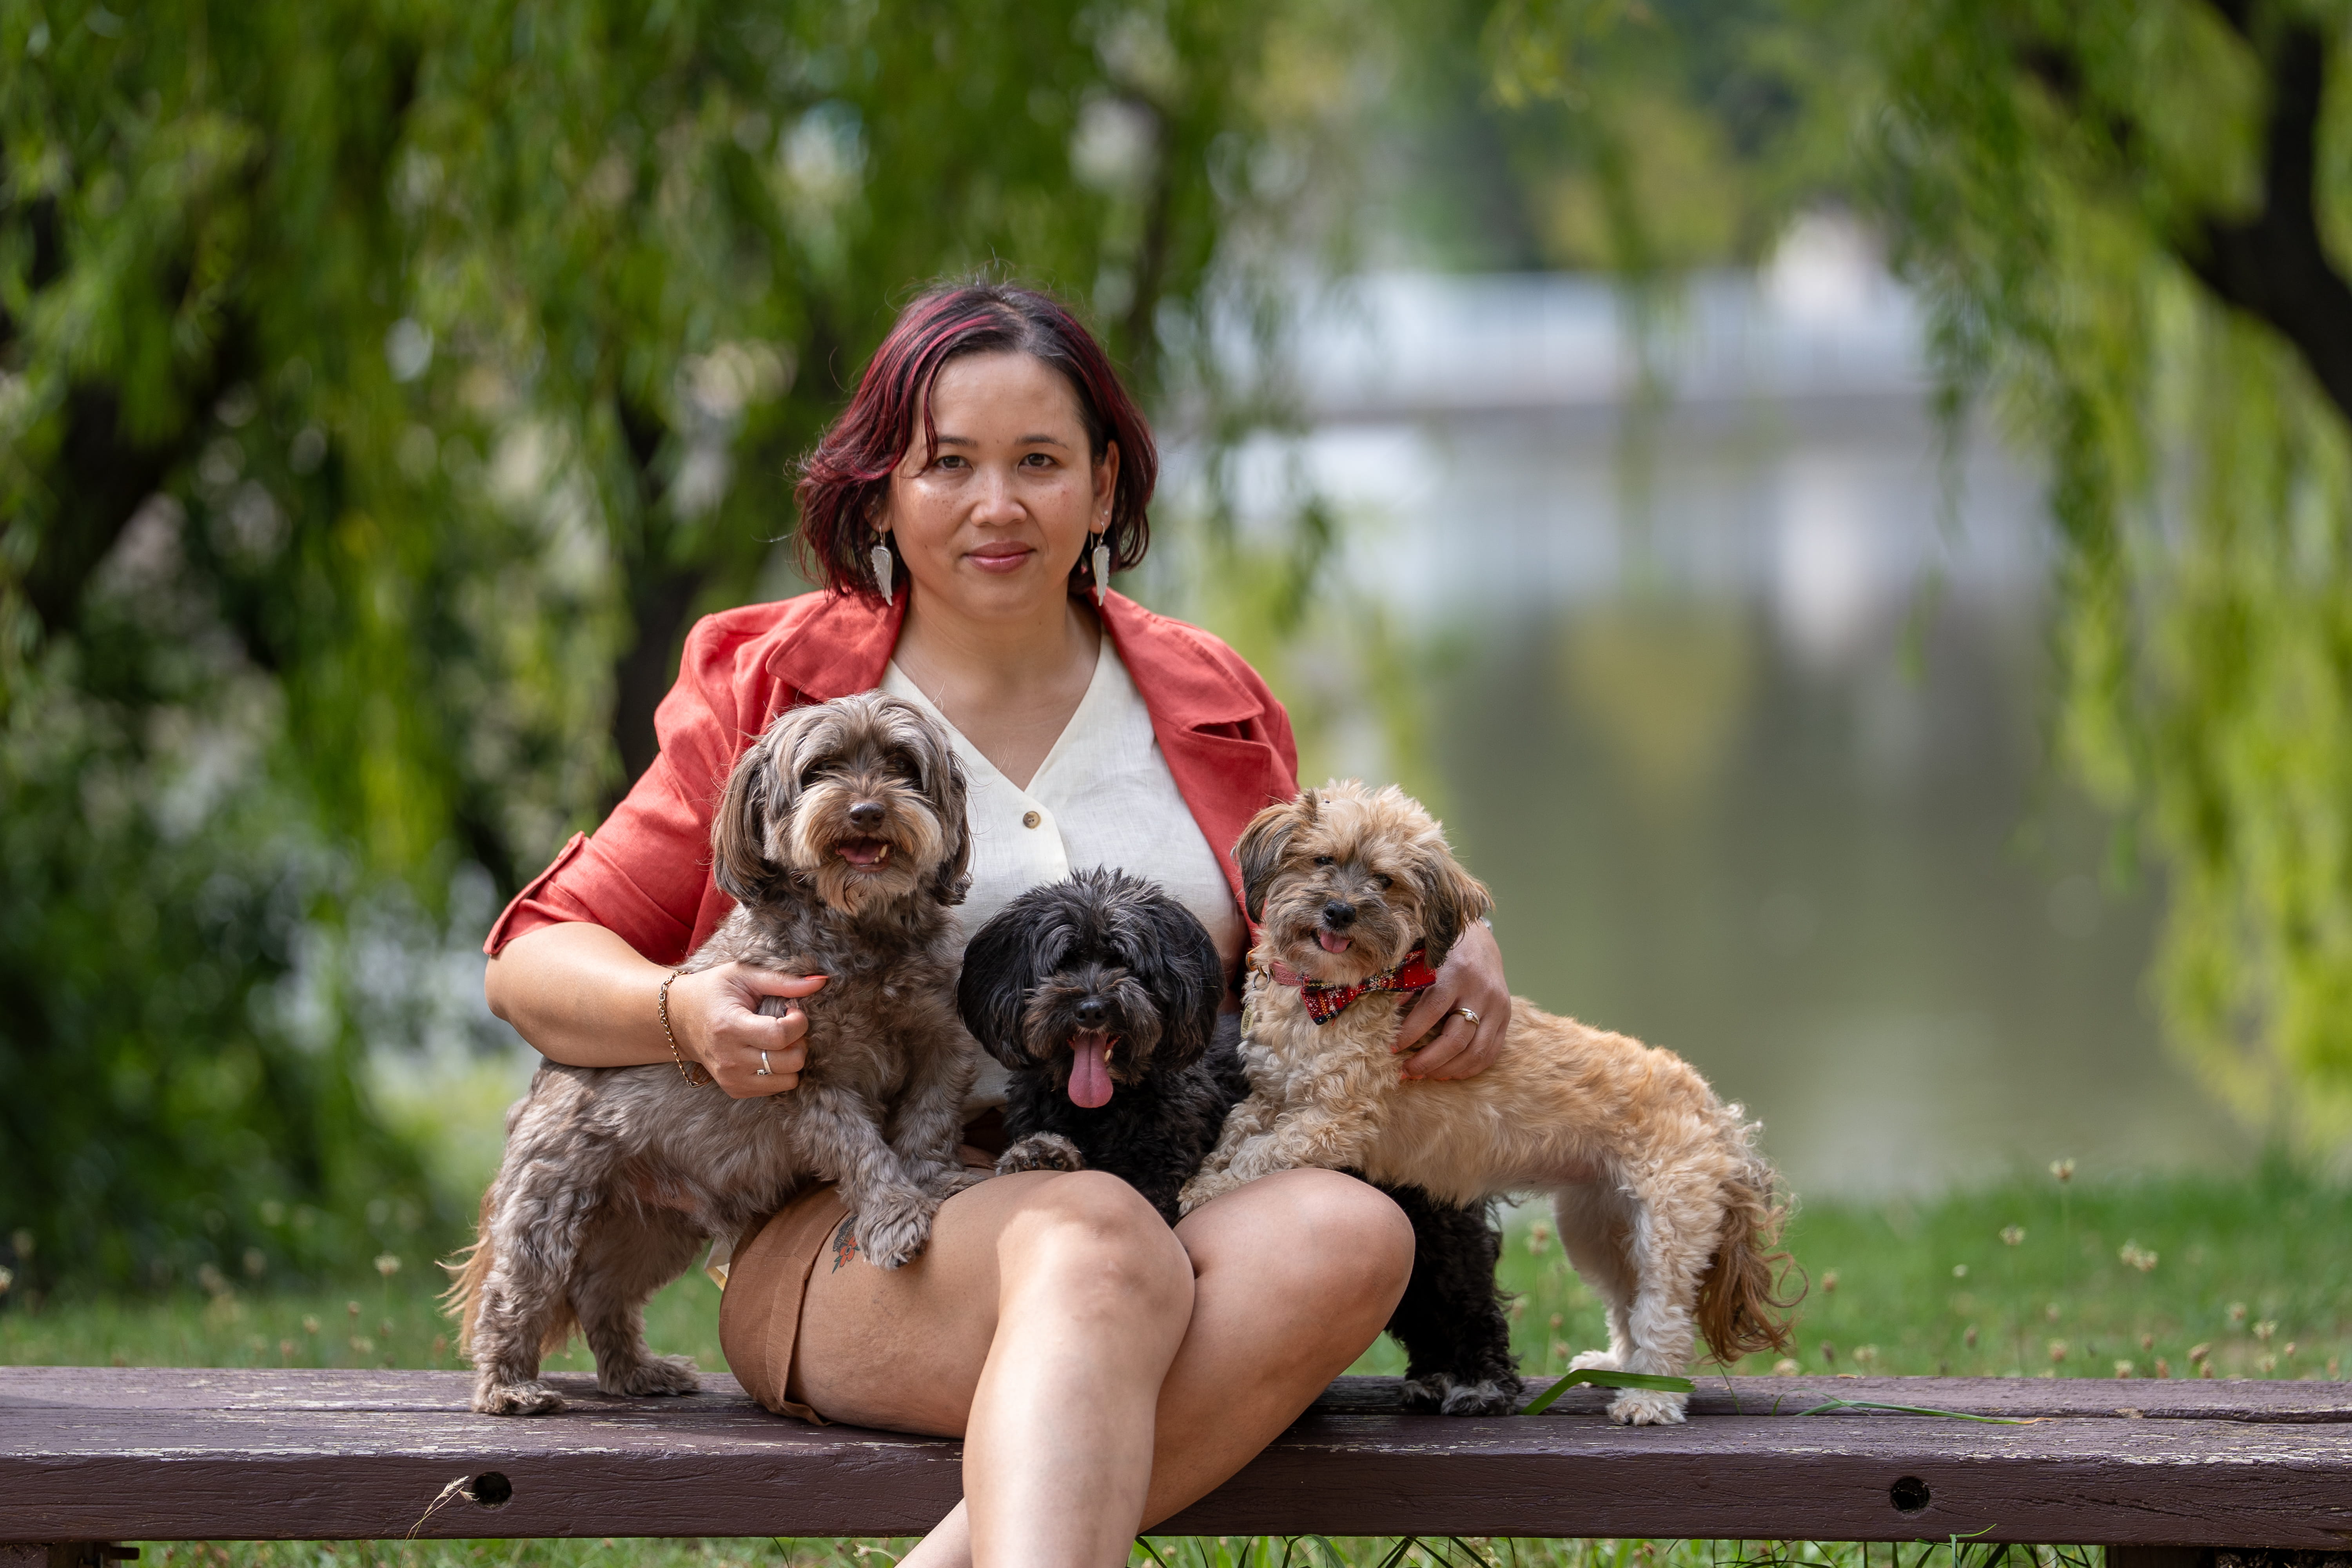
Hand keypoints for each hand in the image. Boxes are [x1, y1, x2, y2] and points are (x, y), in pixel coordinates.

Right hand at [668, 965, 827, 1097]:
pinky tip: (766, 1053)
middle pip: (790, 1062)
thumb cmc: (714, 991)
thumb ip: (782, 980)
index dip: (798, 1022)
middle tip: (786, 1026)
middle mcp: (728, 1059)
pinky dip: (779, 1072)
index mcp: (729, 1027)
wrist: (680, 1018)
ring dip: (792, 1059)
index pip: (780, 1036)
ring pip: (788, 1081)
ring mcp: (730, 1078)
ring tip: (777, 1041)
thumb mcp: (743, 975)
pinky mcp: (734, 1090)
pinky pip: (775, 1089)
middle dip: (799, 1041)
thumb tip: (821, 982)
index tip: (792, 1010)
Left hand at [1393, 920, 1508, 1080]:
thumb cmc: (1445, 950)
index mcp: (1457, 973)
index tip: (1392, 1048)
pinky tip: (1448, 1072)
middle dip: (1428, 1060)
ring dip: (1447, 1069)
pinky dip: (1469, 1068)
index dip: (1411, 1033)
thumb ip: (1410, 986)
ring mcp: (1498, 1007)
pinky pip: (1491, 1052)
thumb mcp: (1425, 960)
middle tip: (1406, 1070)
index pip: (1433, 1010)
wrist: (1480, 940)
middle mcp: (1481, 992)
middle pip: (1456, 1039)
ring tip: (1424, 1075)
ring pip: (1475, 1051)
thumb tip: (1392, 1016)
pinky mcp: (1506, 1017)